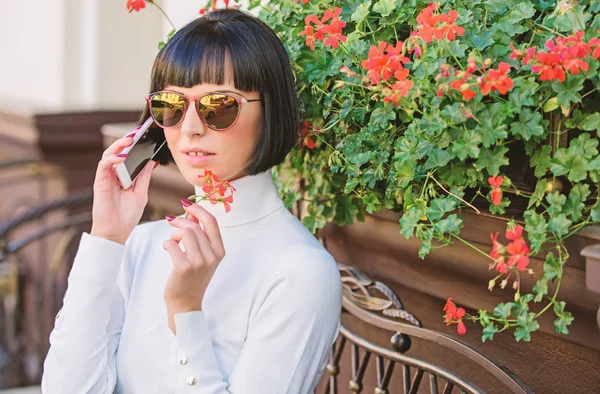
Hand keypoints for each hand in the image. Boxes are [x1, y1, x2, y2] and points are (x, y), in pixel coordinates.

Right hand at [90, 133, 156, 243]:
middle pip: (118, 153)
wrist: (116, 232)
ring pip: (109, 155)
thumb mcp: (141, 193)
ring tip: (130, 140)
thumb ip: (144, 177)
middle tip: (137, 132)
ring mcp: (105, 178)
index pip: (127, 157)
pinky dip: (112, 159)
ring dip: (119, 146)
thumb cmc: (127, 216)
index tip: (144, 135)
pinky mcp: (99, 182)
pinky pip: (103, 165)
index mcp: (123, 178)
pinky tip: (122, 157)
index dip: (133, 145)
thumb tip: (152, 161)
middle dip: (126, 141)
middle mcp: (114, 175)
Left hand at [163, 200, 225, 333]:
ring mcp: (199, 263)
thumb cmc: (193, 277)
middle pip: (195, 226)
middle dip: (180, 220)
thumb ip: (201, 236)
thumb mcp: (203, 256)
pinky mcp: (184, 268)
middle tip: (171, 222)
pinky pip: (172, 244)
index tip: (187, 205)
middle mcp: (212, 256)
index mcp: (219, 251)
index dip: (198, 210)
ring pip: (185, 232)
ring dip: (174, 234)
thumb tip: (192, 213)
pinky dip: (166, 244)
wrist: (186, 304)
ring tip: (172, 242)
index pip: (212, 222)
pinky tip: (167, 249)